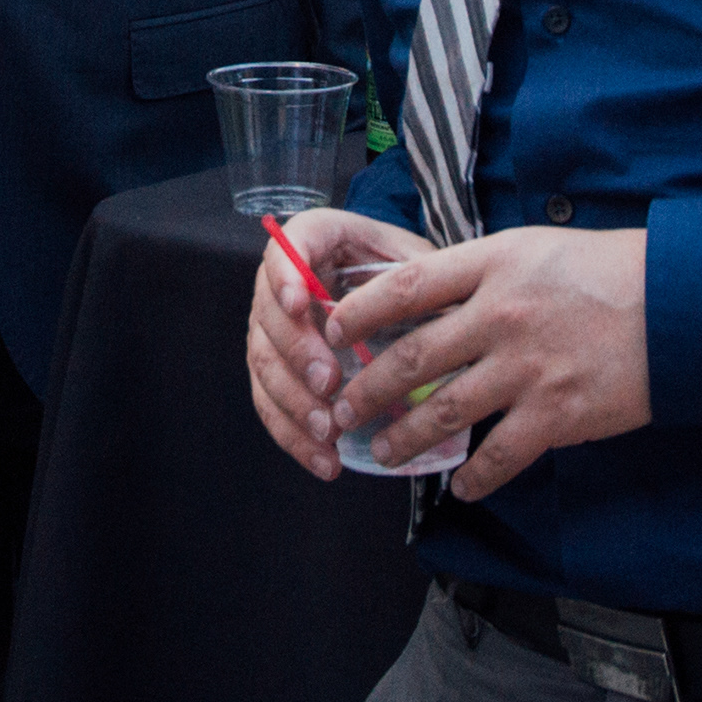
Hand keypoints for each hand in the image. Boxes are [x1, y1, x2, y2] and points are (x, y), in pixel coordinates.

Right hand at [245, 207, 439, 481]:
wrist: (408, 295)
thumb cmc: (420, 275)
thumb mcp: (425, 264)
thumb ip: (423, 281)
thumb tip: (438, 316)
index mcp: (317, 239)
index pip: (285, 247)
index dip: (285, 273)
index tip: (301, 303)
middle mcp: (283, 282)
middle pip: (269, 314)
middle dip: (297, 353)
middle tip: (330, 383)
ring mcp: (274, 328)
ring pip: (263, 364)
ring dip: (293, 402)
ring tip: (329, 433)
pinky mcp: (276, 370)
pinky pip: (270, 403)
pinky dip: (293, 435)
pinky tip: (325, 461)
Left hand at [319, 226, 652, 502]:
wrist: (682, 304)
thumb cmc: (609, 270)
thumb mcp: (536, 248)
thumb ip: (482, 274)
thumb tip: (427, 297)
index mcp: (494, 265)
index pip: (406, 285)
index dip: (360, 310)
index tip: (332, 329)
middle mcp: (502, 315)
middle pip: (413, 356)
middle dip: (367, 388)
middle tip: (341, 408)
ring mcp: (528, 367)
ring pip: (445, 412)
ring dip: (405, 438)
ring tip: (382, 452)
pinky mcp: (558, 413)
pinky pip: (500, 455)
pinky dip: (475, 477)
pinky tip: (460, 488)